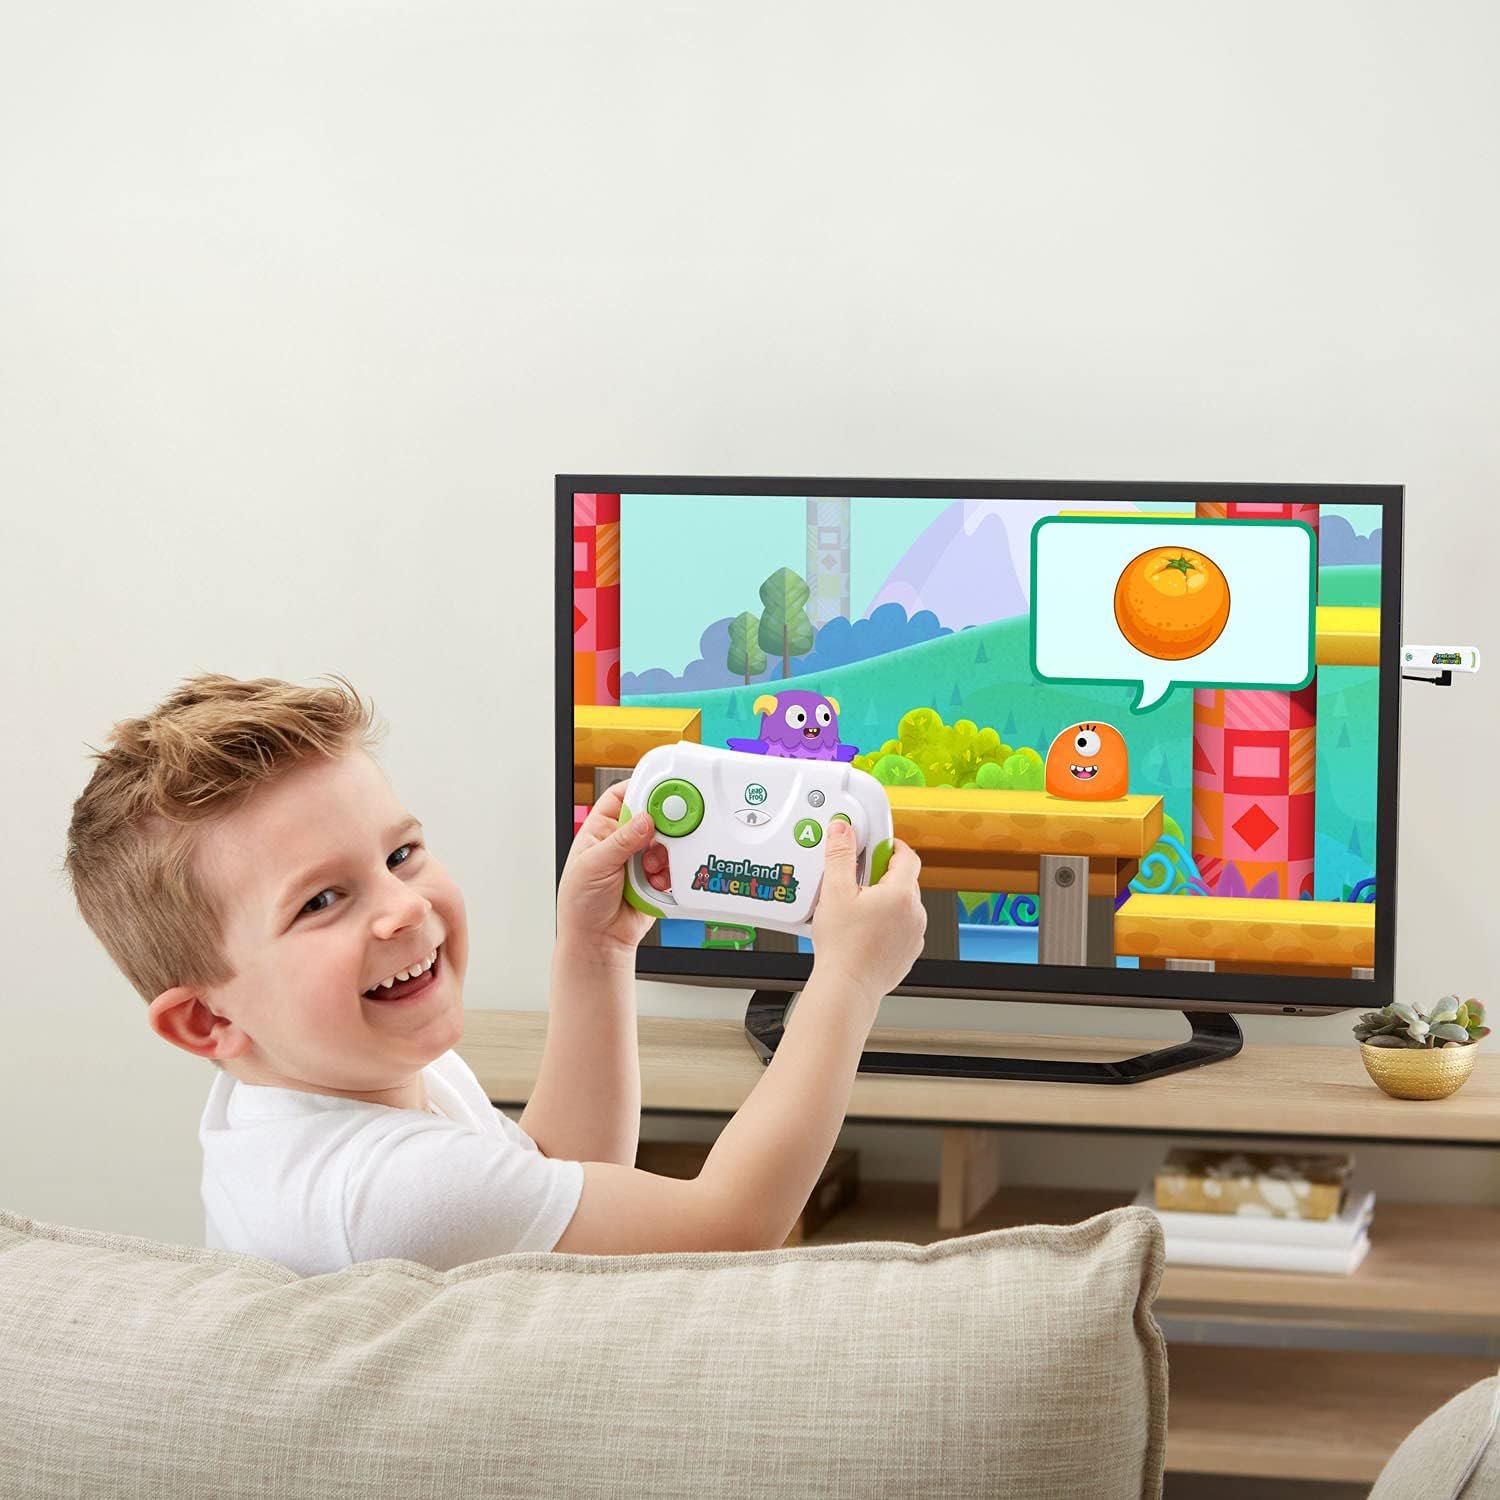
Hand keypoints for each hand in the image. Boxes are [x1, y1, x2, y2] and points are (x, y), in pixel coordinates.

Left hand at [556, 781, 670, 954]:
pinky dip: (669, 873)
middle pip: (650, 817)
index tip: (660, 787)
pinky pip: (672, 867)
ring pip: (665, 842)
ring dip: (663, 853)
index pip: (620, 797)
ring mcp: (639, 860)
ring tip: (652, 867)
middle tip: (669, 827)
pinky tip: (655, 882)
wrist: (598, 941)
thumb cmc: (580, 905)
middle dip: (661, 823)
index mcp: (600, 831)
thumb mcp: (594, 866)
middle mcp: (621, 842)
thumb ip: (621, 841)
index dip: (639, 788)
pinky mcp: (655, 879)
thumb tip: (644, 819)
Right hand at [809, 820, 925, 1003]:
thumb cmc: (843, 946)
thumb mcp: (835, 892)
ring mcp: (915, 934)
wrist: (847, 987)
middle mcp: (915, 913)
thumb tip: (843, 830)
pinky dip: (889, 923)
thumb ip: (840, 855)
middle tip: (858, 880)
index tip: (878, 845)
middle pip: (905, 880)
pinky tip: (865, 930)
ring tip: (858, 909)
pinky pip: (903, 927)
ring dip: (886, 900)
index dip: (892, 846)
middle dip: (883, 874)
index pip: (907, 856)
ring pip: (904, 905)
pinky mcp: (909, 952)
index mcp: (901, 893)